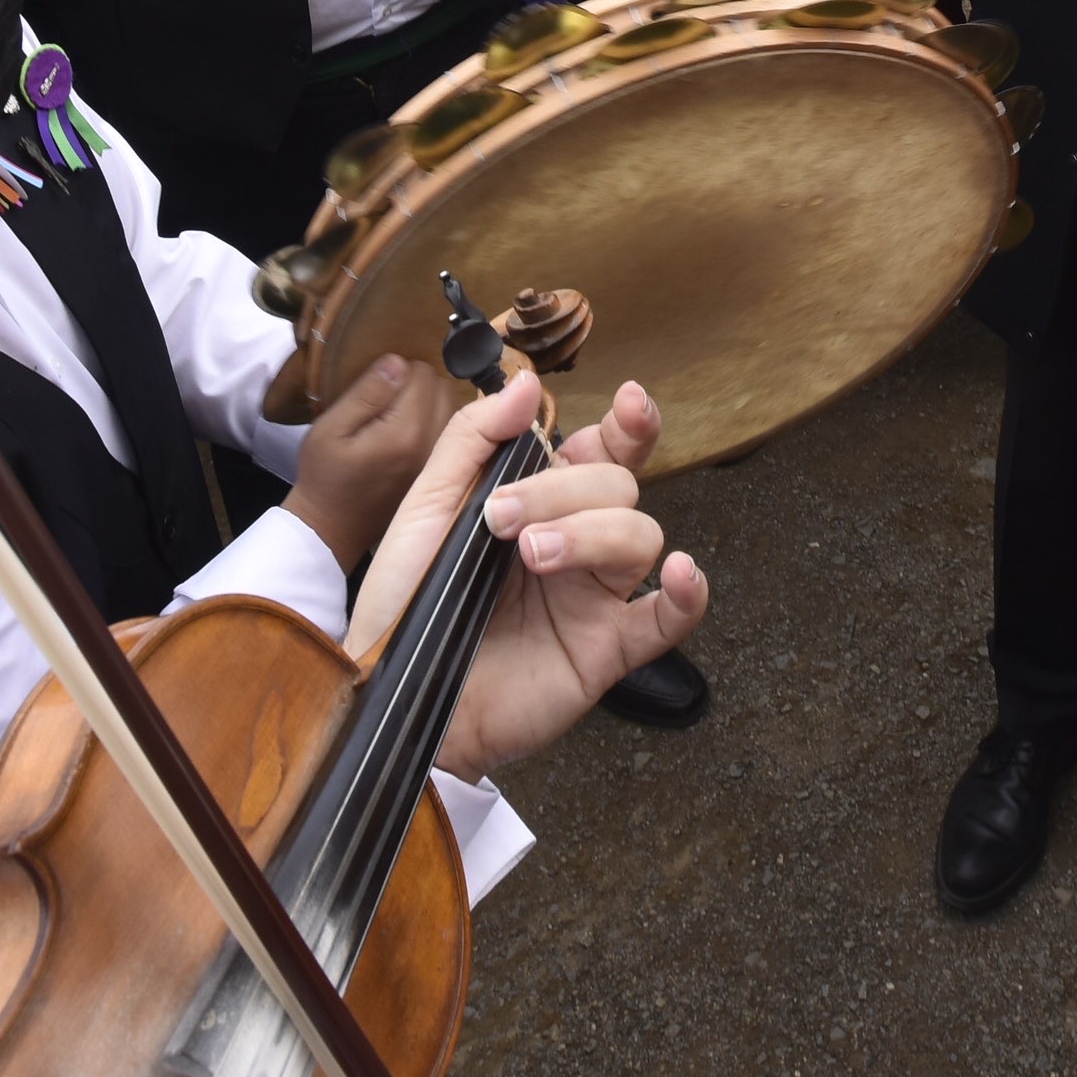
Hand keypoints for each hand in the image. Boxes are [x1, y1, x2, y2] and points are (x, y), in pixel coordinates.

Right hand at [279, 354, 434, 574]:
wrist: (333, 527)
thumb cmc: (325, 476)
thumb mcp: (329, 429)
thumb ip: (366, 393)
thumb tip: (398, 362)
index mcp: (405, 433)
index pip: (421, 373)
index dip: (396, 369)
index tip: (374, 386)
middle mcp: (433, 444)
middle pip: (442, 385)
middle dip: (416, 383)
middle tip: (384, 400)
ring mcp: (442, 459)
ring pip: (451, 403)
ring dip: (428, 400)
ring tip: (395, 414)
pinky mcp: (443, 469)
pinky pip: (452, 427)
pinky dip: (435, 418)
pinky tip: (409, 430)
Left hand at [351, 372, 706, 783]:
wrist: (388, 692)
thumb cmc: (405, 604)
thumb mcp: (426, 509)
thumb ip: (473, 441)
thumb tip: (525, 384)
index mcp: (540, 505)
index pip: (601, 453)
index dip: (627, 425)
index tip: (627, 401)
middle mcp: (577, 544)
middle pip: (617, 487)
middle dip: (563, 491)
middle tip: (503, 522)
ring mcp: (594, 597)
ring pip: (639, 536)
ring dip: (590, 533)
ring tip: (533, 556)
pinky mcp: (604, 650)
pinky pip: (668, 620)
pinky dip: (688, 594)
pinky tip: (681, 573)